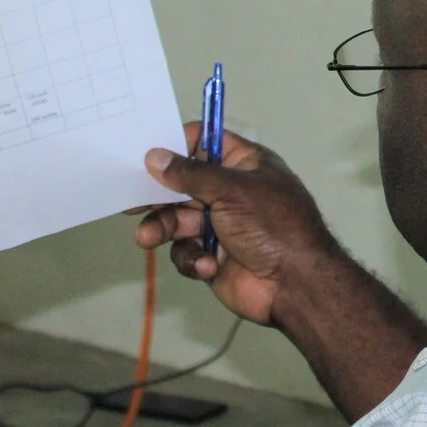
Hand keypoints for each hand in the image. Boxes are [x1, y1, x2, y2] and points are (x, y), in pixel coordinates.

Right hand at [133, 123, 339, 328]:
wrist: (296, 284)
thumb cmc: (273, 226)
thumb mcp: (232, 191)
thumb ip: (190, 174)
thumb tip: (155, 156)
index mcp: (245, 165)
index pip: (205, 142)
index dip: (178, 145)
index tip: (147, 150)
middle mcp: (231, 191)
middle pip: (182, 184)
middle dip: (158, 195)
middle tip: (130, 200)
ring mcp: (221, 225)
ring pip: (176, 220)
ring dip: (163, 228)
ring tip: (147, 238)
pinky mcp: (212, 256)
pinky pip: (186, 250)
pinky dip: (191, 257)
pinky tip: (207, 265)